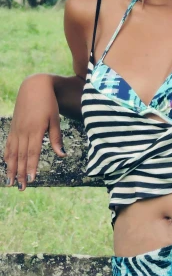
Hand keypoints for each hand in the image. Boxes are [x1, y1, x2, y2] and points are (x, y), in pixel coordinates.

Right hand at [3, 74, 65, 189]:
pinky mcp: (13, 127)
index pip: (32, 153)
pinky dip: (6, 155)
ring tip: (10, 182)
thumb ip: (57, 137)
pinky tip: (6, 164)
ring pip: (12, 153)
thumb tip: (62, 155)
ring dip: (11, 168)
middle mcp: (23, 132)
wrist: (34, 87)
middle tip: (20, 188)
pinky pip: (8, 144)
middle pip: (21, 157)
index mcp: (36, 130)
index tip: (31, 180)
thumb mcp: (56, 119)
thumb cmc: (49, 102)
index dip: (31, 167)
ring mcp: (16, 130)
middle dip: (20, 173)